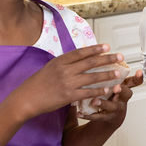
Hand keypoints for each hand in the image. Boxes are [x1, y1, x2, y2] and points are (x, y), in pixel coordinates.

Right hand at [11, 44, 128, 119]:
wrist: (26, 99)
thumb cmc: (37, 84)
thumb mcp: (49, 68)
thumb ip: (64, 64)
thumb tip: (79, 59)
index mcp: (60, 61)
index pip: (81, 52)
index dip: (95, 49)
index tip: (107, 46)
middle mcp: (64, 70)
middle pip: (90, 62)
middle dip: (107, 59)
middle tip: (120, 57)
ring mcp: (67, 83)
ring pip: (92, 77)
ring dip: (107, 75)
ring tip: (118, 73)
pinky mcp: (68, 96)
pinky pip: (88, 92)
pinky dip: (99, 91)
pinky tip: (107, 90)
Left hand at [78, 71, 143, 122]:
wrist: (110, 116)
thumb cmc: (111, 95)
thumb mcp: (115, 83)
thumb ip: (111, 71)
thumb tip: (102, 52)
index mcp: (124, 87)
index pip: (134, 82)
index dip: (138, 78)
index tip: (139, 72)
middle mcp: (122, 98)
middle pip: (126, 94)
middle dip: (121, 90)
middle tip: (116, 87)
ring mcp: (114, 109)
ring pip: (111, 106)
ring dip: (103, 103)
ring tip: (94, 101)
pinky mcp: (105, 117)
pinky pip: (97, 116)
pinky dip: (88, 115)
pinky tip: (80, 113)